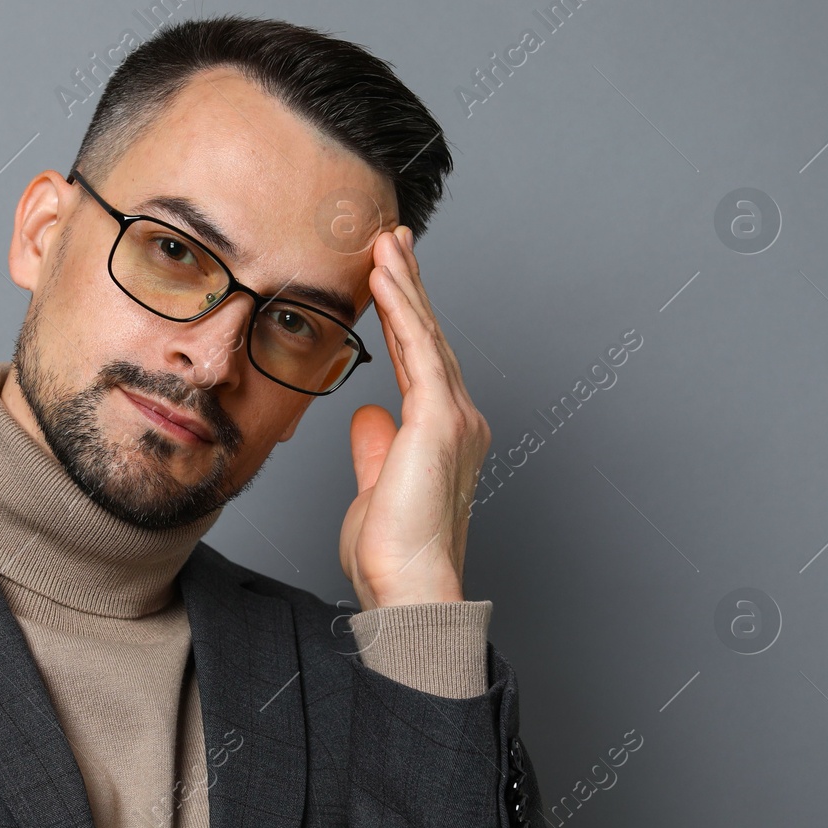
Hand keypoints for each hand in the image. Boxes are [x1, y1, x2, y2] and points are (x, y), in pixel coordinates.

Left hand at [338, 227, 491, 608]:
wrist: (410, 588)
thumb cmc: (393, 554)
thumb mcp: (376, 488)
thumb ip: (376, 448)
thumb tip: (369, 416)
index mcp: (443, 434)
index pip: (418, 361)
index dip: (403, 316)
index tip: (387, 277)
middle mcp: (458, 419)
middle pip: (427, 337)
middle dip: (409, 285)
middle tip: (392, 239)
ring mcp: (454, 417)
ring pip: (426, 334)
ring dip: (405, 283)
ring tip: (387, 241)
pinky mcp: (439, 420)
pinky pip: (419, 350)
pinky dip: (403, 307)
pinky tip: (387, 275)